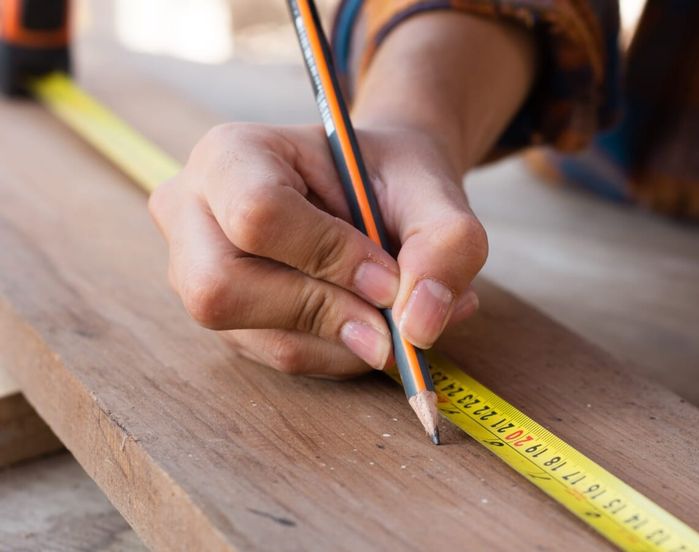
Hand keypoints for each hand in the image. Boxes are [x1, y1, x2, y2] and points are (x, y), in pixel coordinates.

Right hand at [149, 123, 486, 377]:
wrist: (383, 191)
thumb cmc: (395, 180)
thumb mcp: (435, 191)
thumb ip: (446, 244)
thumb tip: (418, 326)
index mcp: (231, 155)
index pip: (257, 215)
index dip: (329, 256)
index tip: (389, 276)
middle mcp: (193, 214)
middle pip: (222, 290)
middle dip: (325, 313)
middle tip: (393, 318)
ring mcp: (196, 273)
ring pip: (260, 338)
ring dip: (348, 341)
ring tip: (402, 315)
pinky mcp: (228, 321)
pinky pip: (282, 359)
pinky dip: (345, 353)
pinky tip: (378, 325)